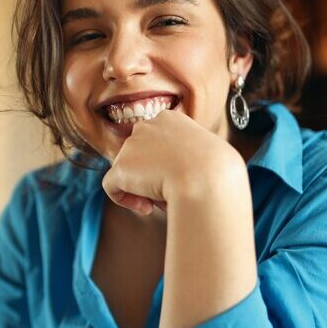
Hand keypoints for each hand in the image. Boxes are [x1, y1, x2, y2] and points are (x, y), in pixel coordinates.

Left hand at [102, 109, 243, 214]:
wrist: (206, 178)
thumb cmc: (214, 172)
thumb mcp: (204, 158)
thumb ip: (184, 159)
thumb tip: (171, 174)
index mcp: (170, 119)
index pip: (157, 142)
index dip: (164, 163)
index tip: (178, 178)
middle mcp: (146, 126)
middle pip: (140, 157)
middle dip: (151, 176)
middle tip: (170, 192)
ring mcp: (131, 145)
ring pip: (128, 172)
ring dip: (142, 189)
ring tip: (163, 199)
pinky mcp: (120, 167)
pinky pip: (112, 187)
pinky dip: (124, 200)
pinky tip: (146, 208)